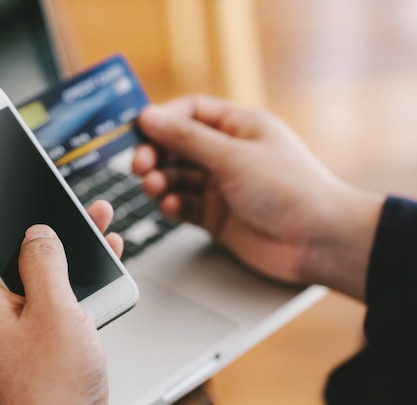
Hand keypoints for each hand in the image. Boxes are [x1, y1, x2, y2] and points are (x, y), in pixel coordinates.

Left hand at [0, 200, 120, 404]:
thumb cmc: (52, 392)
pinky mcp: (38, 336)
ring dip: (60, 244)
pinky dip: (73, 272)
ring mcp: (15, 325)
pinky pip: (51, 292)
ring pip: (32, 269)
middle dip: (26, 220)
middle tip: (47, 197)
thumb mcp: (54, 313)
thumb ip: (44, 264)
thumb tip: (37, 234)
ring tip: (91, 219)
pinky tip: (101, 259)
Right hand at [133, 94, 383, 299]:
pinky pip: (183, 205)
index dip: (162, 118)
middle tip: (140, 164)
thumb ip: (187, 138)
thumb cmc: (290, 189)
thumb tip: (149, 117)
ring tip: (154, 188)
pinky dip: (172, 205)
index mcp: (238, 127)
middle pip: (178, 145)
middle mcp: (228, 154)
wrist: (318, 241)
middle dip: (156, 154)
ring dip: (161, 181)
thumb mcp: (233, 156)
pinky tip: (170, 207)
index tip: (137, 129)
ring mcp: (221, 186)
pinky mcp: (216, 216)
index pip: (190, 112)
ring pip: (177, 177)